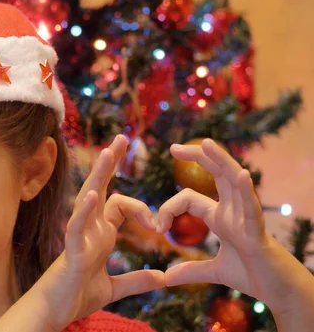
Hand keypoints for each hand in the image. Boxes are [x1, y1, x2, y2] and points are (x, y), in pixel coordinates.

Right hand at [33, 135, 164, 330]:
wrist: (54, 313)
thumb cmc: (76, 296)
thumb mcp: (113, 289)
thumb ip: (136, 281)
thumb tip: (161, 277)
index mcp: (100, 234)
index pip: (121, 204)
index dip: (142, 209)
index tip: (158, 226)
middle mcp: (89, 229)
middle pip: (101, 188)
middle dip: (110, 163)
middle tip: (122, 138)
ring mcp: (79, 237)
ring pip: (88, 199)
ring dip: (98, 175)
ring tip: (107, 152)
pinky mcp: (71, 252)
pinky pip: (77, 227)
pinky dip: (84, 211)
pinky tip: (94, 195)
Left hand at [157, 139, 313, 316]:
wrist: (280, 291)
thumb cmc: (254, 275)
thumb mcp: (215, 271)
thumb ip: (191, 270)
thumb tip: (167, 278)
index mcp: (221, 217)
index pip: (189, 198)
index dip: (168, 209)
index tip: (156, 227)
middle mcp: (233, 211)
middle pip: (216, 174)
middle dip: (197, 157)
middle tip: (173, 147)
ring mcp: (246, 218)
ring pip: (234, 182)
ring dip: (221, 161)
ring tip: (207, 143)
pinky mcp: (258, 233)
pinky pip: (252, 208)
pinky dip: (246, 191)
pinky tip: (242, 175)